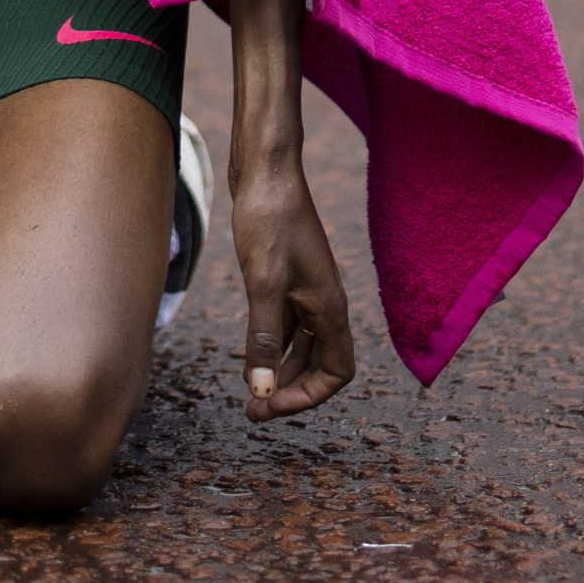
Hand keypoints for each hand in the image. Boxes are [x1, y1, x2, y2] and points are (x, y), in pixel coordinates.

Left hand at [229, 154, 354, 421]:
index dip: (309, 395)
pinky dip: (270, 343)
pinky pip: (285, 324)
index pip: (337, 371)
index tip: (271, 405)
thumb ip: (262, 338)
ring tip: (249, 392)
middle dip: (290, 390)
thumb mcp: (263, 282)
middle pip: (319, 363)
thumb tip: (260, 392)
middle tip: (254, 412)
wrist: (265, 170)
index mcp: (329, 307)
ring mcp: (305, 288)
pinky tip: (246, 354)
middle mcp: (323, 301)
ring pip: (300, 345)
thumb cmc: (269, 220)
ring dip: (278, 370)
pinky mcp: (286, 275)